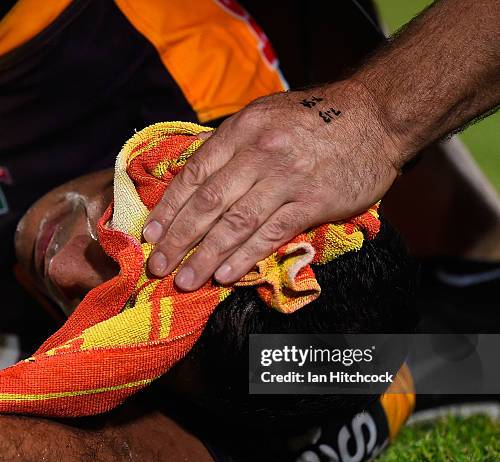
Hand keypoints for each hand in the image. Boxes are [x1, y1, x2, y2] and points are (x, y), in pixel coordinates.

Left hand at [142, 80, 403, 290]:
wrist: (374, 117)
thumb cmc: (313, 120)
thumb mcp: (264, 117)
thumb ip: (231, 147)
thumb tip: (194, 182)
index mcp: (242, 131)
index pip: (195, 174)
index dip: (170, 208)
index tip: (151, 234)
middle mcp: (259, 153)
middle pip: (208, 202)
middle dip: (178, 238)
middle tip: (157, 265)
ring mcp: (286, 178)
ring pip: (236, 223)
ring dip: (205, 255)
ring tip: (185, 279)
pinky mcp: (313, 201)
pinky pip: (272, 233)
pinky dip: (245, 256)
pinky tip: (225, 275)